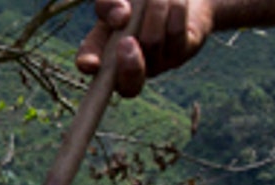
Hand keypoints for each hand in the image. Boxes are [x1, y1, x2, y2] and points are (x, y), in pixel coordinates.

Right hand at [77, 0, 211, 97]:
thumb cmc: (138, 0)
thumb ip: (108, 4)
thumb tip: (120, 18)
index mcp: (104, 54)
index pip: (90, 67)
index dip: (89, 67)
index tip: (90, 63)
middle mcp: (131, 68)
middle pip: (129, 86)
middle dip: (129, 66)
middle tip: (127, 41)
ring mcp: (159, 63)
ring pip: (152, 42)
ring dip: (153, 8)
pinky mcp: (185, 51)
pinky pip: (175, 31)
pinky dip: (173, 8)